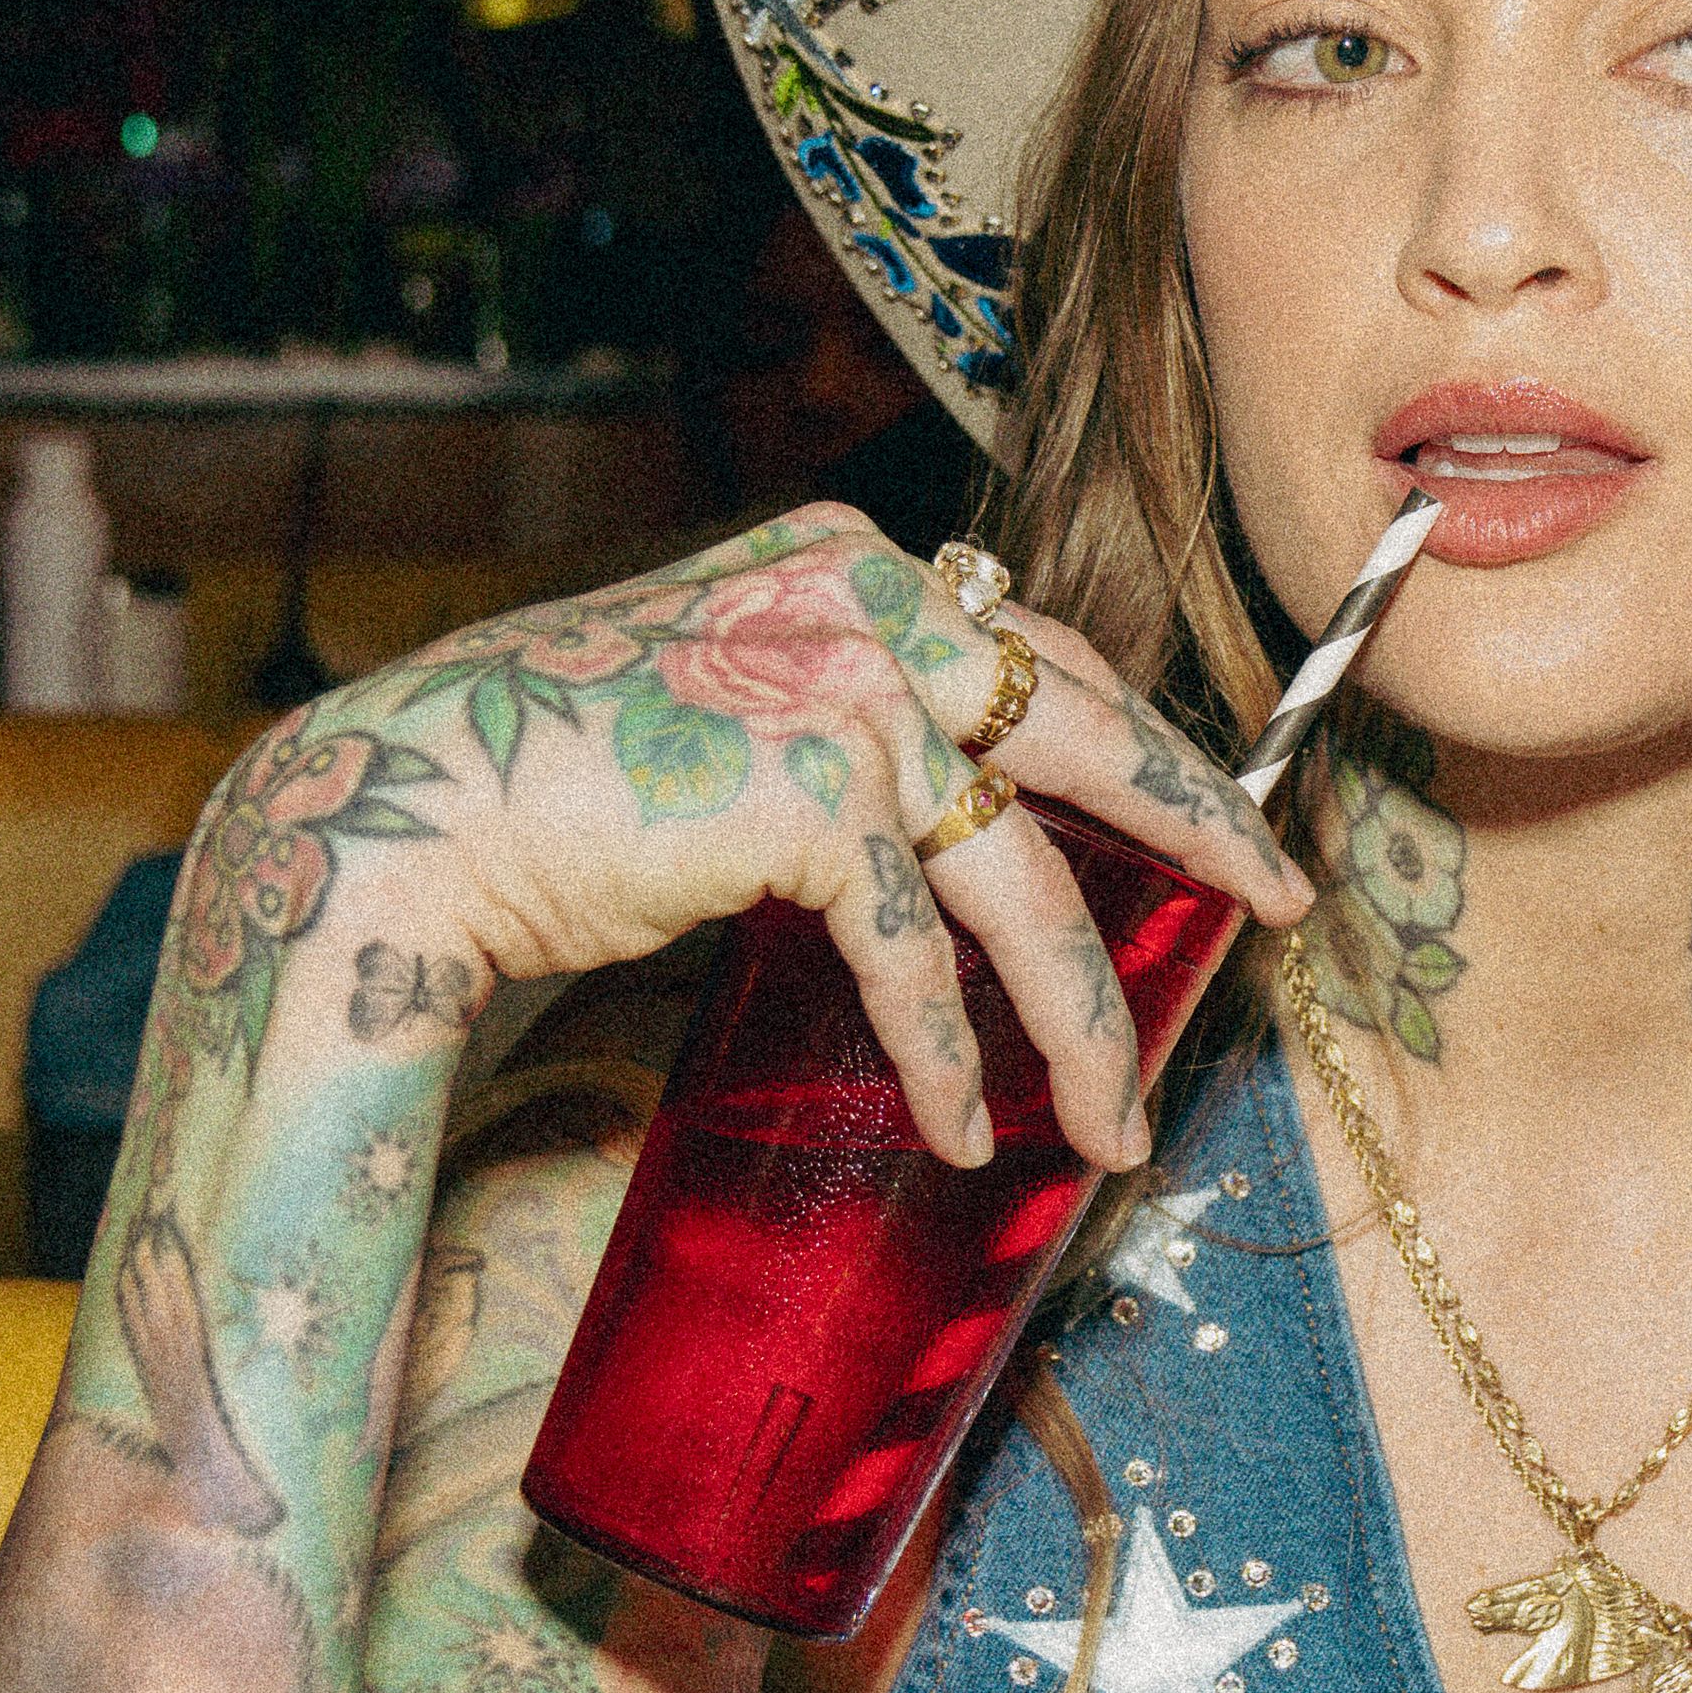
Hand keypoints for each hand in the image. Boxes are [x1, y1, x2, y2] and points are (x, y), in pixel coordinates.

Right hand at [170, 507, 1305, 1176]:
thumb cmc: (556, 776)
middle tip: (1284, 903)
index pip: (1045, 648)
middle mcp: (861, 599)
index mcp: (848, 561)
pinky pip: (915, 956)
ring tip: (1113, 1125)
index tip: (1218, 804)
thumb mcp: (729, 698)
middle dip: (1205, 828)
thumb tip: (948, 808)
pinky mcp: (803, 794)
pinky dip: (949, 1057)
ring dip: (1079, 1022)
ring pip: (1023, 878)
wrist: (407, 811)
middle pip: (1090, 730)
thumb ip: (839, 718)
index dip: (1145, 737)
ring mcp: (838, 690)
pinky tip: (968, 1131)